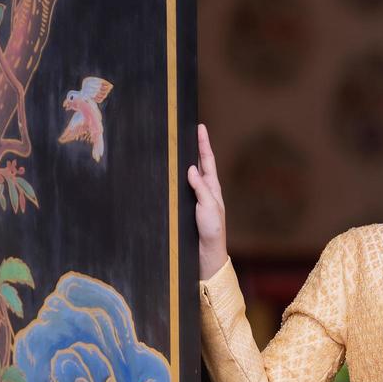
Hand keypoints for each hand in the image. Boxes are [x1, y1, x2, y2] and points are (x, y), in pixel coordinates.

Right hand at [187, 123, 228, 280]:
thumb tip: (191, 168)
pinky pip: (181, 188)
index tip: (200, 127)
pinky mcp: (187, 208)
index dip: (203, 144)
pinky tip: (169, 174)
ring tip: (178, 145)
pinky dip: (176, 177)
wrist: (206, 254)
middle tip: (188, 130)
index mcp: (213, 188)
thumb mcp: (209, 207)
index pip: (207, 160)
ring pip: (189, 175)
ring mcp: (196, 199)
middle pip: (199, 163)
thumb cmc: (211, 231)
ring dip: (184, 160)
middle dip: (194, 146)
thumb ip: (201, 188)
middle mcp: (205, 191)